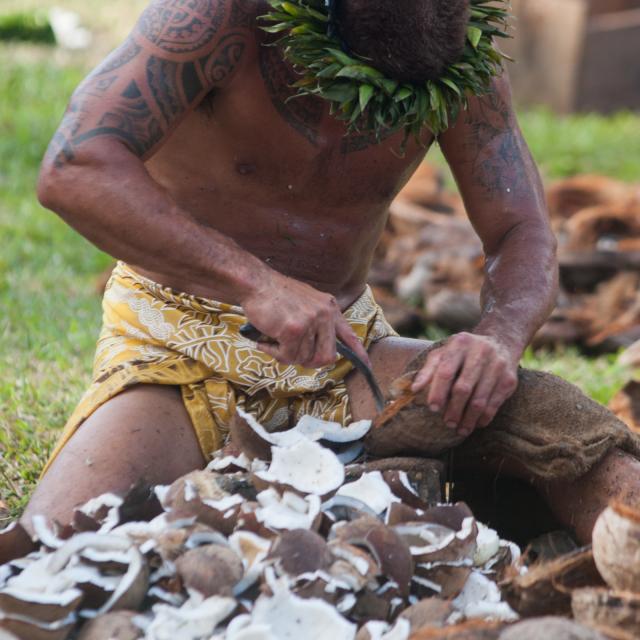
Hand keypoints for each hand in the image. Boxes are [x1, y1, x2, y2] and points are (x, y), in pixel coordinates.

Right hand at [240, 270, 370, 369]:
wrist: (256, 283)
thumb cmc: (275, 295)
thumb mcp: (306, 302)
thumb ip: (316, 322)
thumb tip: (319, 353)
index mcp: (330, 308)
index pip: (348, 335)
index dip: (358, 353)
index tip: (367, 366)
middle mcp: (324, 314)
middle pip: (326, 357)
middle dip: (309, 362)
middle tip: (291, 354)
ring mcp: (310, 322)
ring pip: (303, 358)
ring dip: (285, 354)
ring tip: (273, 339)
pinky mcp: (293, 330)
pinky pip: (287, 356)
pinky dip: (273, 353)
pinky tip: (265, 341)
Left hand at [411, 332, 519, 437]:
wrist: (500, 342)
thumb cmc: (463, 352)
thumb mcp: (444, 353)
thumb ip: (428, 370)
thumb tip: (413, 389)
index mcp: (460, 344)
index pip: (446, 371)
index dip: (438, 392)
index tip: (433, 408)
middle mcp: (480, 352)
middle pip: (463, 388)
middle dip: (454, 409)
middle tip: (448, 423)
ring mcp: (497, 366)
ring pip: (480, 400)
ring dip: (469, 418)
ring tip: (460, 429)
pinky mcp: (509, 379)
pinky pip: (495, 404)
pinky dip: (484, 417)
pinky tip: (476, 424)